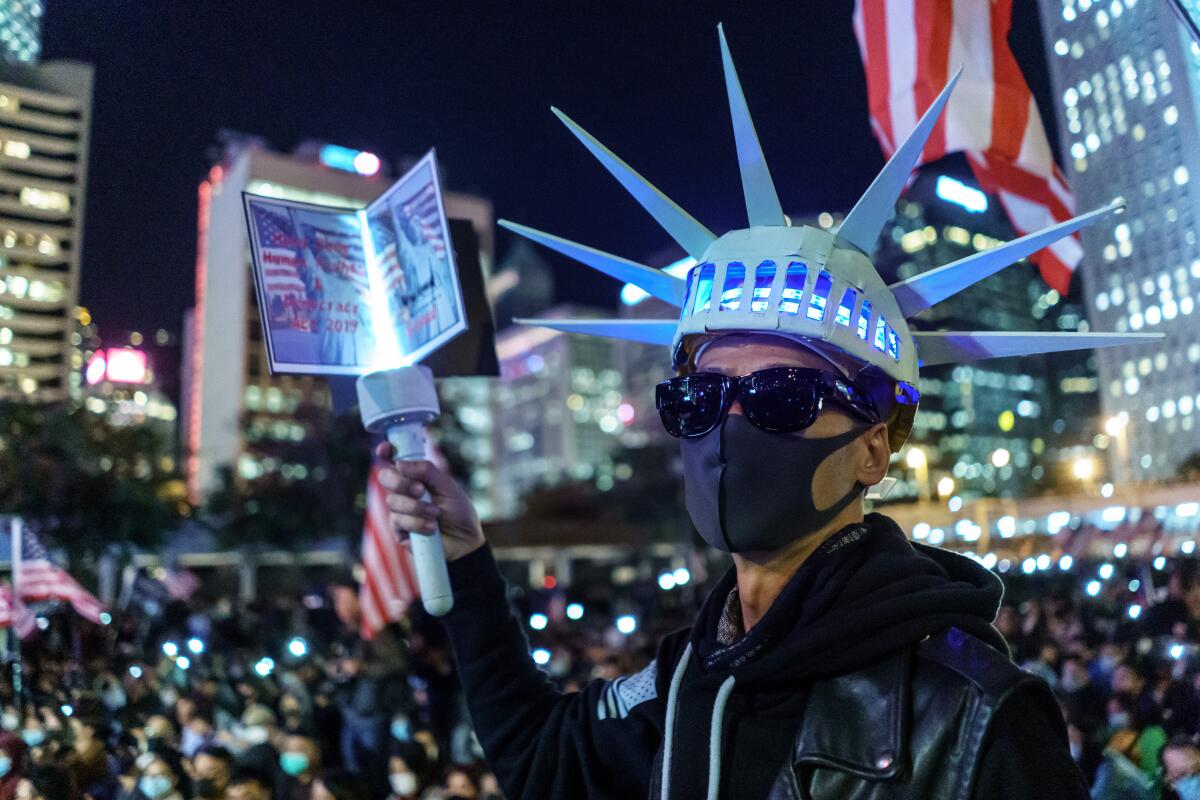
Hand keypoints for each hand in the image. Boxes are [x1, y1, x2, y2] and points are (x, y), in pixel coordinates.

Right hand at [376, 444, 484, 561]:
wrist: (465, 541)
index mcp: (416, 476)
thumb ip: (426, 471)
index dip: (385, 452)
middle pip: (385, 477)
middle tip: (420, 490)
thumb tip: (399, 463)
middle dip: (401, 482)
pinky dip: (417, 523)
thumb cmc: (458, 511)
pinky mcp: (399, 530)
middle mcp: (404, 491)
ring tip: (435, 514)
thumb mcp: (447, 486)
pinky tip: (432, 528)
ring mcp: (400, 510)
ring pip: (393, 501)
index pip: (394, 460)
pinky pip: (398, 521)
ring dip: (416, 507)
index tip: (385, 449)